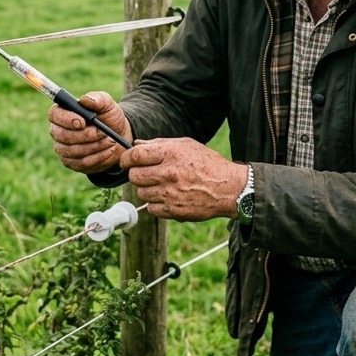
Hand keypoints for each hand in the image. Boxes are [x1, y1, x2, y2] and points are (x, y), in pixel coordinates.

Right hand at [48, 91, 131, 173]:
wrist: (118, 136)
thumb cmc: (109, 117)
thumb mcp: (108, 104)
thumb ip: (98, 99)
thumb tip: (84, 100)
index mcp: (62, 112)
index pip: (54, 114)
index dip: (66, 119)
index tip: (83, 122)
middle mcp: (58, 130)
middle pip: (61, 135)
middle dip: (85, 135)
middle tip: (103, 132)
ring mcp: (62, 148)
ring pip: (72, 150)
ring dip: (94, 146)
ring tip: (110, 140)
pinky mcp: (71, 163)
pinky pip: (81, 162)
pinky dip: (98, 157)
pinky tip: (109, 150)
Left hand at [121, 138, 247, 221]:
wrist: (228, 188)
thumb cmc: (207, 164)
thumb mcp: (186, 145)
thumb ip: (159, 144)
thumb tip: (136, 145)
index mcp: (170, 154)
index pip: (135, 156)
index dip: (126, 158)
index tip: (127, 161)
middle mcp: (168, 173)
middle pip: (134, 176)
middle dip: (137, 174)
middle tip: (146, 174)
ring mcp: (170, 193)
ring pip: (141, 193)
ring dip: (147, 189)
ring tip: (162, 185)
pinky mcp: (173, 210)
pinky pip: (151, 208)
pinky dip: (155, 203)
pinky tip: (167, 197)